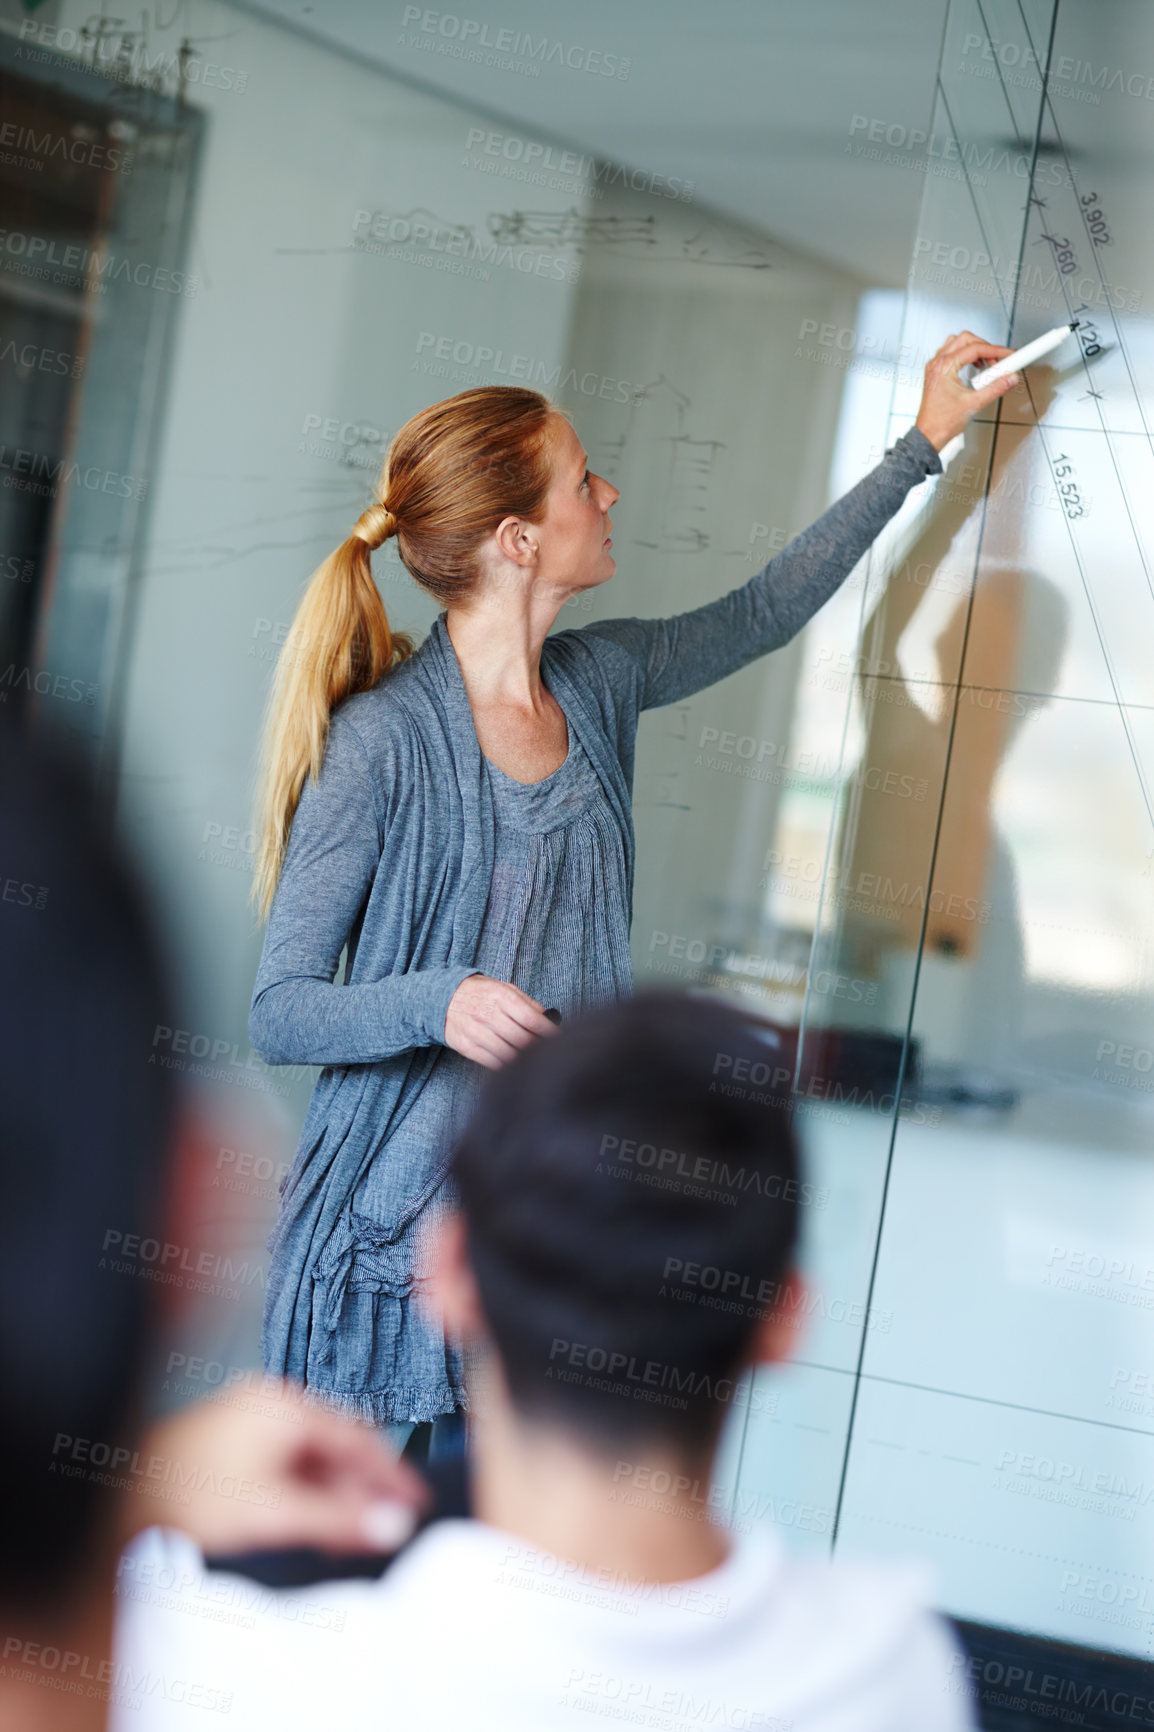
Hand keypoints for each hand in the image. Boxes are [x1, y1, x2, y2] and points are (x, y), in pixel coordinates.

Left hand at [120, 1378, 431, 1554]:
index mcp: (282, 1404)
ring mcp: (245, 1423)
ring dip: (332, 1496)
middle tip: (387, 1525)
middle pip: (333, 1446)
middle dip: (361, 1488)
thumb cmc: (190, 1495)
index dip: (390, 1472)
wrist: (116, 1503)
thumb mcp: (274, 1511)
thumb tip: (393, 1523)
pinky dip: (304, 1494)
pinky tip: (311, 1524)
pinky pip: (283, 1467)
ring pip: (308, 1460)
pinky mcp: (227, 1447)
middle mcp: (267, 1404)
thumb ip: (339, 1518)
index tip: (416, 1501)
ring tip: (351, 1533)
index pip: (357, 1436)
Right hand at [444, 972, 558, 1067]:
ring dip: (523, 1059)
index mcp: (500, 996)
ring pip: (506, 1053)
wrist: (443, 997)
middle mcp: (486, 1013)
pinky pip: (491, 1061)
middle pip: (520, 1039)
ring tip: (533, 1059)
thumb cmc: (480, 993)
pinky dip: (506, 1065)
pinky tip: (514, 1063)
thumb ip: (527, 1002)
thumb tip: (548, 1018)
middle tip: (548, 1051)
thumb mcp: (504, 988)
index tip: (559, 1038)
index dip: (548, 1031)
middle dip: (538, 1047)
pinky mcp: (466, 1046)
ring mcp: (475, 1031)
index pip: (530, 1019)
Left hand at [914, 330, 1019, 450]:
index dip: (995, 350)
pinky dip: (966, 356)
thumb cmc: (942, 422)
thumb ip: (995, 388)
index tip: (1009, 355)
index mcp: (943, 367)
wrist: (929, 435)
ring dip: (974, 349)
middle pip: (965, 339)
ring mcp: (935, 367)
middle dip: (985, 346)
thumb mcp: (974, 404)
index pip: (975, 349)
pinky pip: (952, 354)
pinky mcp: (936, 373)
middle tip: (998, 360)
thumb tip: (1010, 378)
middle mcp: (937, 364)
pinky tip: (975, 367)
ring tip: (987, 363)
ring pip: (957, 343)